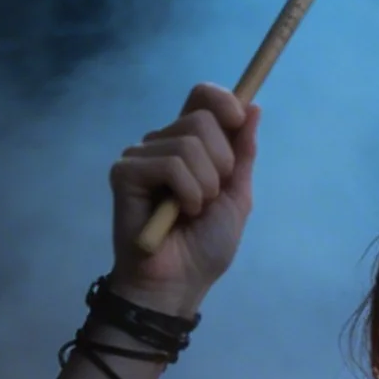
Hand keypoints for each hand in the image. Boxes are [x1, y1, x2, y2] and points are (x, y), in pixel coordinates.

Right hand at [109, 82, 258, 314]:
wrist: (181, 282)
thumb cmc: (205, 246)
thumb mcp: (237, 196)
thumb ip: (243, 153)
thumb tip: (253, 107)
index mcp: (191, 143)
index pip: (201, 95)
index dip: (223, 100)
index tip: (238, 120)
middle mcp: (163, 142)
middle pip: (201, 118)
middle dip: (221, 163)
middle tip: (211, 197)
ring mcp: (141, 156)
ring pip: (188, 144)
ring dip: (205, 186)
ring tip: (193, 211)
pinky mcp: (125, 172)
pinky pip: (169, 164)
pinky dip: (186, 192)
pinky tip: (177, 214)